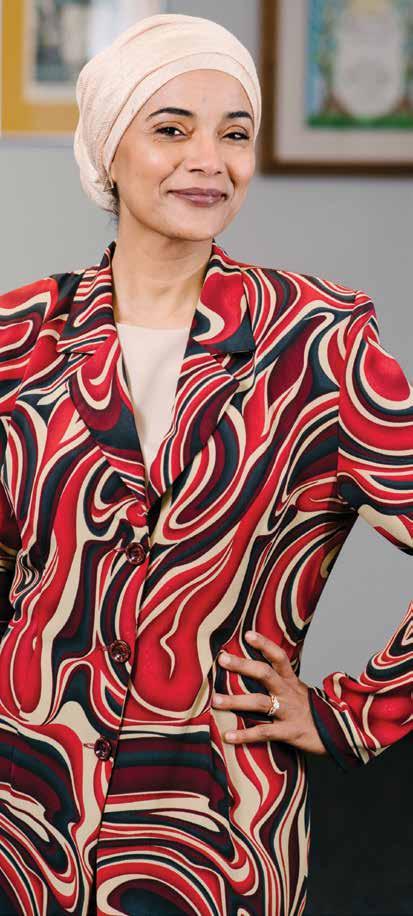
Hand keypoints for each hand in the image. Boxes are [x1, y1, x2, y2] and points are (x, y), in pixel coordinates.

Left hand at [212, 630, 327, 755]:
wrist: (342, 733)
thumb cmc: (313, 712)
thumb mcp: (300, 692)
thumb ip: (281, 683)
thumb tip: (256, 672)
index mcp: (291, 681)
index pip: (279, 657)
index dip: (264, 644)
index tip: (247, 634)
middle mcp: (289, 693)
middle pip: (265, 674)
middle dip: (243, 665)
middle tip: (222, 659)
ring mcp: (289, 712)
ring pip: (260, 703)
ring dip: (235, 701)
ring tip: (215, 701)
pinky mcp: (290, 732)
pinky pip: (265, 733)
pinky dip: (245, 735)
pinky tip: (228, 736)